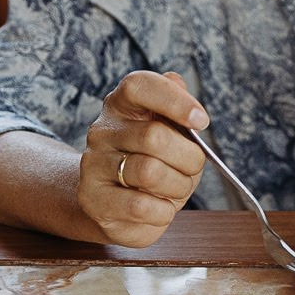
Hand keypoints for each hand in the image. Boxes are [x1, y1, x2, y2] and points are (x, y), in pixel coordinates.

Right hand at [78, 70, 208, 247]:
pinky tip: (159, 208)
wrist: (116, 207)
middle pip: (154, 136)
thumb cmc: (153, 164)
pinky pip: (141, 206)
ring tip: (175, 189)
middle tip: (193, 168)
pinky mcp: (93, 200)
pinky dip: (163, 211)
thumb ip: (175, 108)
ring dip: (178, 186)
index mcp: (121, 106)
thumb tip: (178, 83)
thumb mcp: (171, 134)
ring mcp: (93, 165)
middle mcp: (102, 131)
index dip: (174, 100)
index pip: (139, 86)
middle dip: (188, 158)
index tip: (201, 121)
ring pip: (150, 172)